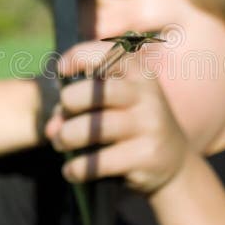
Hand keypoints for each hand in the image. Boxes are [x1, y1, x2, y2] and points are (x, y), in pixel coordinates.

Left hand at [44, 40, 189, 194]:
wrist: (172, 160)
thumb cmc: (131, 124)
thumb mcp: (115, 102)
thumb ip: (79, 105)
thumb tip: (52, 127)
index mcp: (138, 72)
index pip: (107, 53)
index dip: (78, 57)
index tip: (60, 71)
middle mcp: (146, 94)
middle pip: (98, 91)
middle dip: (70, 102)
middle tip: (61, 118)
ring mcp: (149, 124)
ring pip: (95, 127)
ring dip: (67, 137)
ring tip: (60, 143)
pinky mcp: (146, 155)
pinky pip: (100, 161)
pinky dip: (78, 168)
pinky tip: (73, 170)